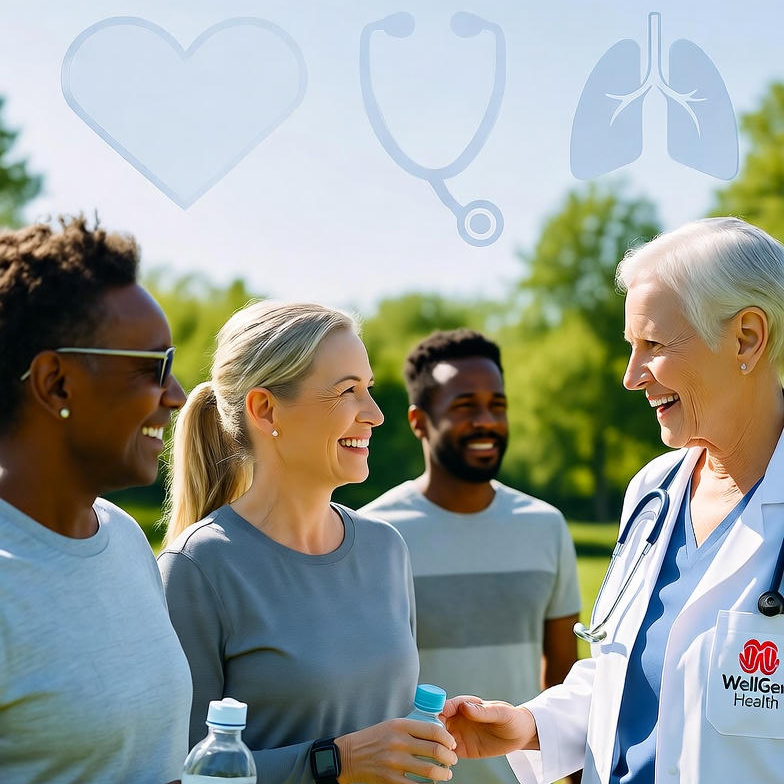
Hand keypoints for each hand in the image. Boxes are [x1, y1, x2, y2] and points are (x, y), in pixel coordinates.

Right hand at [336, 717, 457, 783]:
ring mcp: (394, 762)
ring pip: (430, 771)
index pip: (433, 730)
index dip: (447, 739)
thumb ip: (412, 729)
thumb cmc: (373, 739)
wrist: (348, 756)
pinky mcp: (390, 780)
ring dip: (443, 774)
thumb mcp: (391, 726)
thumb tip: (438, 736)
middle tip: (453, 760)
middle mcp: (398, 742)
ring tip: (446, 774)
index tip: (452, 744)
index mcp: (400, 725)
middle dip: (450, 758)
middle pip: (435, 751)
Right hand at [439, 696, 537, 758]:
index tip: (433, 719)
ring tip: (438, 753)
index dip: (437, 711)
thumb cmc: (511, 717)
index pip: (445, 705)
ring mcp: (459, 734)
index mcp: (465, 704)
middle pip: (437, 722)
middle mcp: (458, 718)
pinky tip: (442, 762)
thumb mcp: (500, 713)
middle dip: (432, 730)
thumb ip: (482, 711)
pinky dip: (442, 757)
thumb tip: (465, 706)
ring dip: (435, 744)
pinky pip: (447, 753)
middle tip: (433, 740)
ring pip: (439, 738)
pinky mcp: (462, 749)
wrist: (520, 735)